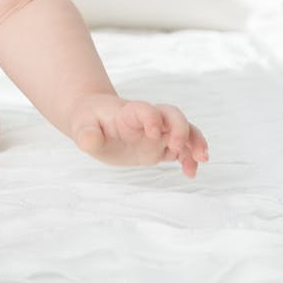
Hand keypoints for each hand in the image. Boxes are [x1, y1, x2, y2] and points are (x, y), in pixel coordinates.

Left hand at [69, 93, 209, 177]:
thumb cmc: (89, 121)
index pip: (145, 110)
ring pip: (184, 130)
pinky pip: (181, 150)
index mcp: (128, 113)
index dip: (151, 117)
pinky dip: (189, 158)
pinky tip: (190, 172)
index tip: (153, 132)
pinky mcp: (160, 147)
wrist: (95, 121)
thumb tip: (89, 142)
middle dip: (180, 128)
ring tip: (201, 159)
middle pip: (172, 115)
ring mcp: (157, 133)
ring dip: (195, 142)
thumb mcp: (82, 127)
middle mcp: (148, 120)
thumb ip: (86, 135)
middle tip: (178, 146)